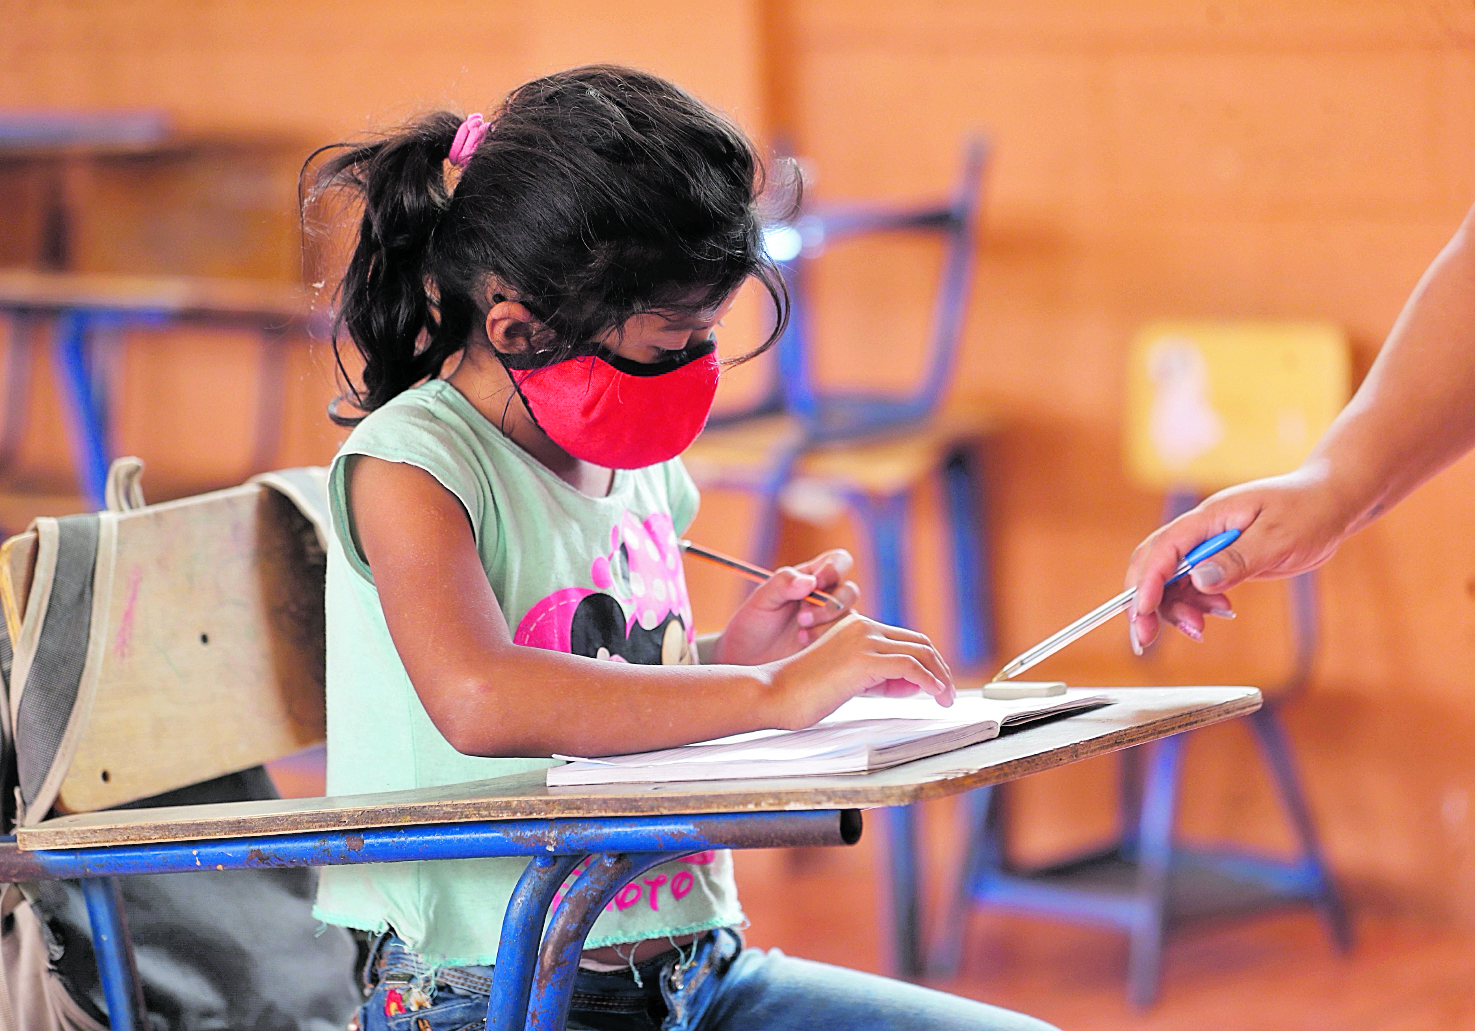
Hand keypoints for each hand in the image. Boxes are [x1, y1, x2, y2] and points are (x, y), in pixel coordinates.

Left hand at [710, 549, 859, 665]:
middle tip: (802, 618)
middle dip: (830, 604)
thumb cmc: (751, 626)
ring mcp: (832, 624)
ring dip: (828, 625)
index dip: (834, 568)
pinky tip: (806, 648)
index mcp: (811, 578)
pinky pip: (847, 642)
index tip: (816, 583)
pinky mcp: (834, 647)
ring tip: (800, 636)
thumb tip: (810, 581)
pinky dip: (830, 643)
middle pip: (849, 591)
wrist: (745, 661)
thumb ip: (782, 584)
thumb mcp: (760, 601)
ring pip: (850, 618)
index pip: (838, 561)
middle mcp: (826, 598)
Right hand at [765, 613, 955, 729]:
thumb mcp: (848, 679)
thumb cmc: (803, 692)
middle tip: (948, 693)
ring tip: (946, 699)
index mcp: (856, 627)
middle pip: (918, 642)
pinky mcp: (863, 660)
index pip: (904, 640)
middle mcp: (862, 627)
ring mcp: (863, 641)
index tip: (934, 686)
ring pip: (919, 652)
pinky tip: (936, 694)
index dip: (926, 662)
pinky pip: (909, 667)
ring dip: (940, 677)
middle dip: (939, 668)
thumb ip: (877, 677)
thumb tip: (911, 685)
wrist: (773, 693)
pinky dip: (929, 681)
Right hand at [1125, 465, 1361, 648]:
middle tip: (1147, 639)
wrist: (1329, 504)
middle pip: (1154, 567)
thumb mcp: (1277, 538)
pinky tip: (1221, 612)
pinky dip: (1197, 605)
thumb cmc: (1308, 511)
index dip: (1147, 582)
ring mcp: (1207, 547)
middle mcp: (1200, 532)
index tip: (1143, 613)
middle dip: (1144, 603)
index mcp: (1208, 518)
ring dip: (1175, 609)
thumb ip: (1238, 559)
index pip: (1163, 549)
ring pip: (1171, 582)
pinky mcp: (1219, 561)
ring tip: (1200, 628)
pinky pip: (1193, 587)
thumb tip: (1200, 580)